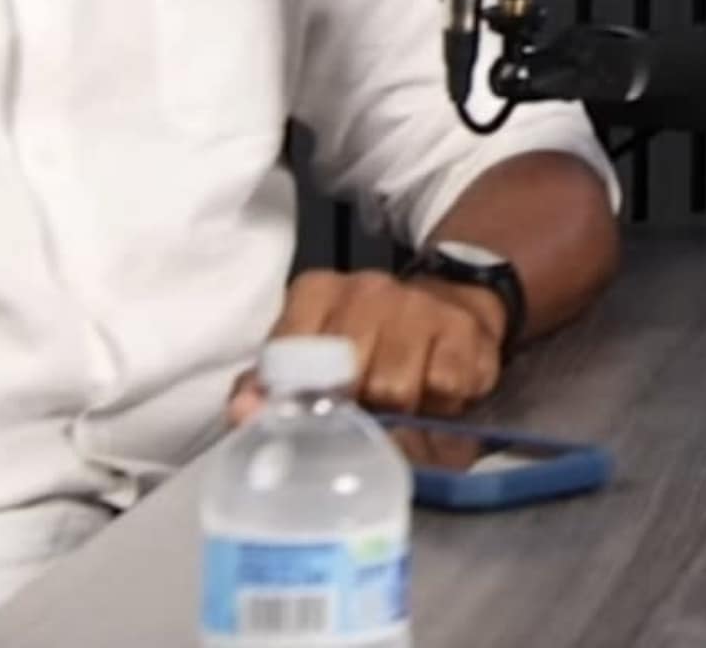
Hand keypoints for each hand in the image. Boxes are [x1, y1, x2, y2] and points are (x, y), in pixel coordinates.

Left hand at [227, 269, 505, 426]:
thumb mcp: (312, 364)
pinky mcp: (463, 328)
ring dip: (401, 411)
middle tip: (365, 415)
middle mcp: (366, 288)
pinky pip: (443, 386)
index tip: (311, 418)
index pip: (291, 356)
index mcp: (317, 292)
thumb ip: (266, 389)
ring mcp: (417, 304)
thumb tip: (242, 414)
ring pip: (395, 388)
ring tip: (404, 405)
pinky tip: (437, 394)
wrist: (452, 311)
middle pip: (347, 379)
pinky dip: (441, 404)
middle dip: (356, 409)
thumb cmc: (370, 349)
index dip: (299, 399)